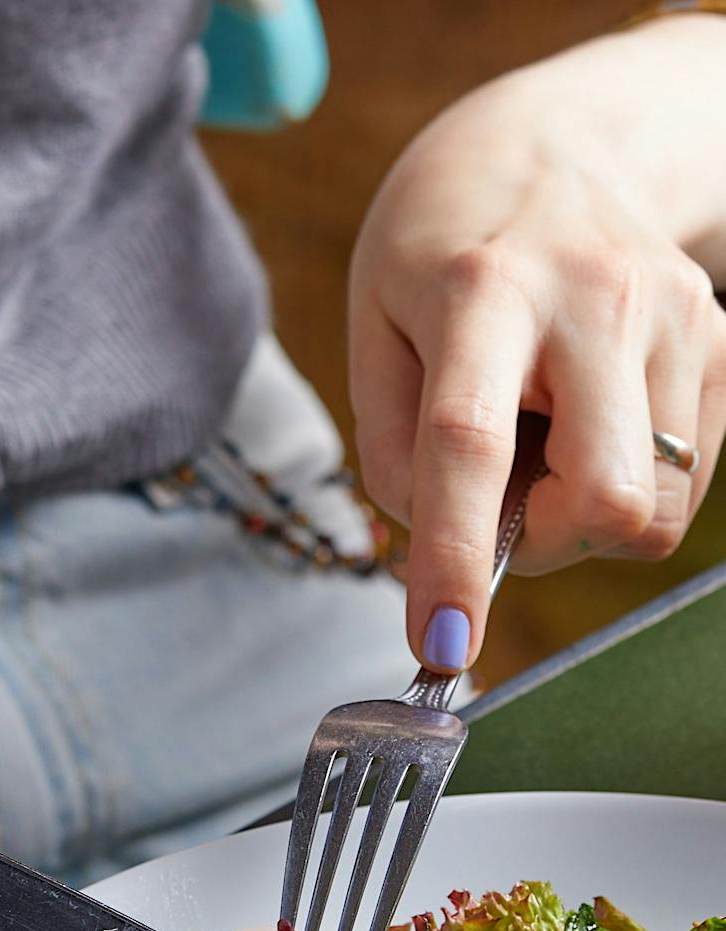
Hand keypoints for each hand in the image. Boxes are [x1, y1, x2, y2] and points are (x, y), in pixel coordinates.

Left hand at [349, 21, 725, 673]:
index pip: (468, 447)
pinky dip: (622, 488)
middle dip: (545, 546)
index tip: (439, 648)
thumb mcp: (376, 336)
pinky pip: (683, 483)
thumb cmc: (438, 257)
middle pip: (605, 496)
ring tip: (542, 444)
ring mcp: (676, 318)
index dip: (455, 560)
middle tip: (502, 510)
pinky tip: (584, 427)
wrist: (556, 144)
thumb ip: (397, 456)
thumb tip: (443, 563)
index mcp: (483, 295)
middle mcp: (595, 301)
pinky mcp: (719, 342)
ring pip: (653, 507)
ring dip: (582, 518)